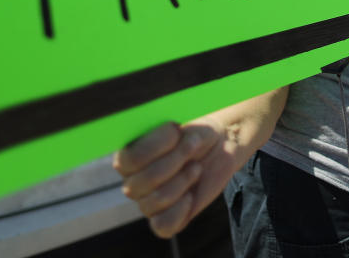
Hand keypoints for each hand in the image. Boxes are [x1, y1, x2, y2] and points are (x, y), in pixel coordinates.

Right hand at [113, 117, 234, 237]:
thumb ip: (171, 131)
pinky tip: (191, 193)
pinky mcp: (166, 218)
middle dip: (175, 160)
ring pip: (156, 202)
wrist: (219, 145)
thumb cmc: (197, 131)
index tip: (176, 128)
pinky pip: (163, 225)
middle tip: (194, 144)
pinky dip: (181, 210)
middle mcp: (132, 181)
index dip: (154, 146)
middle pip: (144, 181)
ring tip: (196, 166)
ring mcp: (148, 201)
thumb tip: (170, 133)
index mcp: (128, 155)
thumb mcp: (186, 123)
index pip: (129, 160)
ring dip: (182, 181)